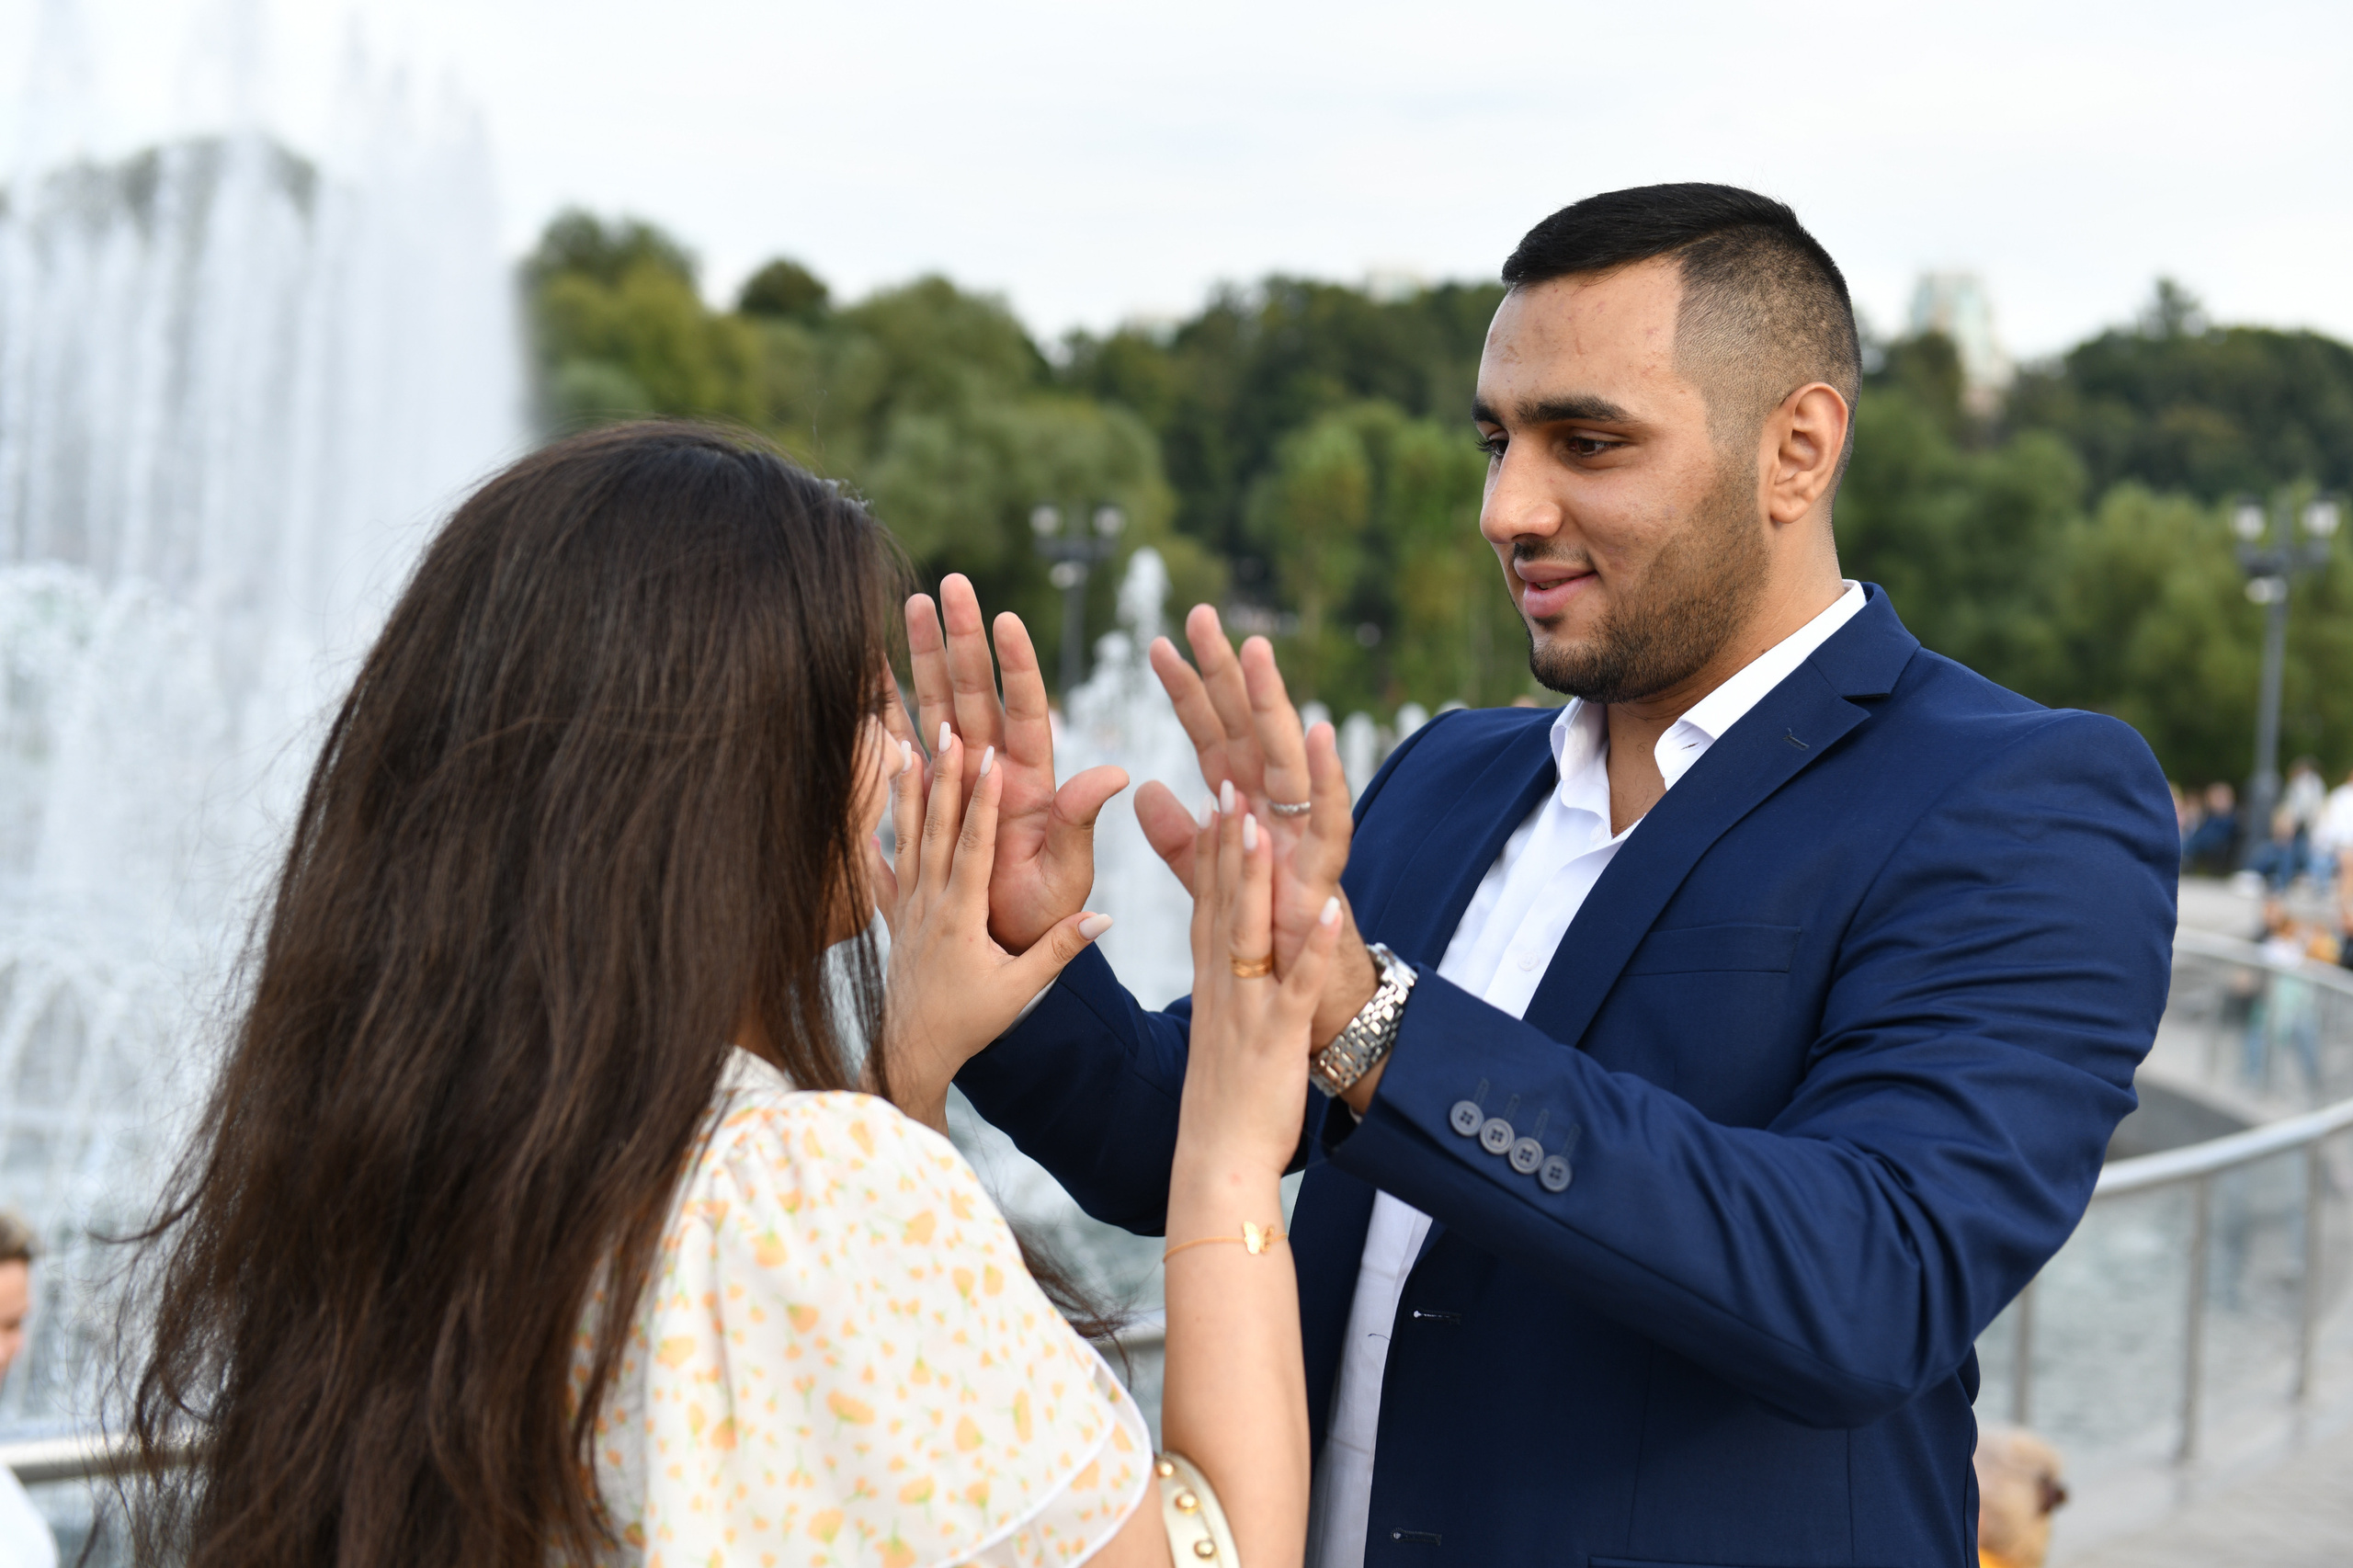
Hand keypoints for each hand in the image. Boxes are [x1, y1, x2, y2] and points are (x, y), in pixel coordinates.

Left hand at [875, 724, 1111, 1133]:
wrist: (912, 1052)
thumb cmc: (970, 1023)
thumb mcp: (1021, 989)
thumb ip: (1060, 950)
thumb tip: (1105, 917)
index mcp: (961, 915)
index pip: (973, 845)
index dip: (982, 799)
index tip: (988, 757)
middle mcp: (927, 903)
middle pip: (934, 828)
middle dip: (942, 776)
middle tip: (946, 730)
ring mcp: (905, 909)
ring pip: (904, 838)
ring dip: (906, 792)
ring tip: (903, 747)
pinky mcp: (892, 919)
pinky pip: (879, 871)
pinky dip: (872, 840)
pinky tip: (862, 813)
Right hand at [903, 576, 1128, 952]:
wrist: (1001, 947)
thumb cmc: (1042, 916)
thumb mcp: (1066, 873)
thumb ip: (1080, 823)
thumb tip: (1115, 773)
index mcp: (1034, 781)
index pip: (1027, 709)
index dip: (1019, 665)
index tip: (1007, 619)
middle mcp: (995, 768)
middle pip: (978, 690)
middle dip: (964, 636)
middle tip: (951, 584)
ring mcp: (959, 777)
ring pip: (939, 702)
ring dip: (926, 653)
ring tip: (912, 601)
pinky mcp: (927, 794)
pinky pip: (902, 742)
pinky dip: (885, 706)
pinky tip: (869, 666)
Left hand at [1136, 607, 1376, 1042]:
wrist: (1306, 1006)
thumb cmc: (1265, 942)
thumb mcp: (1212, 884)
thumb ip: (1180, 840)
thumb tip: (1146, 790)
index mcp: (1244, 809)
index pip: (1210, 737)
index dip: (1186, 693)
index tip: (1157, 645)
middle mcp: (1276, 812)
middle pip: (1247, 731)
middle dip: (1226, 674)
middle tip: (1202, 616)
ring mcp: (1303, 837)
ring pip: (1287, 759)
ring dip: (1273, 706)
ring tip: (1256, 654)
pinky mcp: (1326, 873)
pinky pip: (1330, 819)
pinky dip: (1329, 778)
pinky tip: (1322, 732)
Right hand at [1175, 800, 1341, 1175]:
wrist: (1216, 1160)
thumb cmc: (1222, 1102)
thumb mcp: (1213, 1032)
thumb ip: (1221, 989)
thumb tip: (1224, 961)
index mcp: (1211, 984)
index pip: (1208, 903)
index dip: (1213, 849)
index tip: (1219, 798)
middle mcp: (1223, 986)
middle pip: (1223, 903)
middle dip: (1228, 842)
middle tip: (1232, 783)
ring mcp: (1249, 1008)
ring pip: (1250, 932)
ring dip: (1256, 878)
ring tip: (1263, 825)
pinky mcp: (1277, 1037)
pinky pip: (1298, 985)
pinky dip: (1315, 947)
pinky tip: (1330, 910)